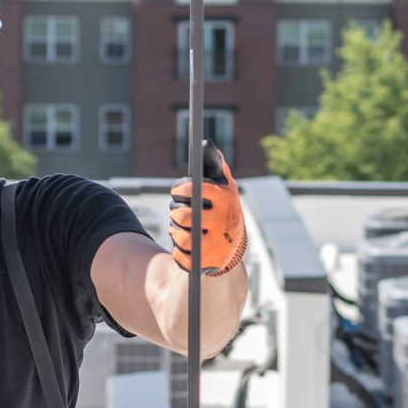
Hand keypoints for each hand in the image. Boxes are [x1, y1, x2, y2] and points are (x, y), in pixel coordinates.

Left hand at [169, 144, 245, 276]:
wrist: (232, 247)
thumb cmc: (222, 209)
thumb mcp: (224, 186)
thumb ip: (214, 165)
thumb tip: (204, 144)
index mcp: (226, 200)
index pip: (196, 189)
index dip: (181, 189)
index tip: (177, 190)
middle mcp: (223, 223)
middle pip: (183, 215)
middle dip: (176, 212)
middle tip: (178, 212)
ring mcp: (216, 246)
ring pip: (180, 237)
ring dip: (175, 231)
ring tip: (180, 228)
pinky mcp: (207, 264)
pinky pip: (180, 256)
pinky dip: (178, 251)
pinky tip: (185, 246)